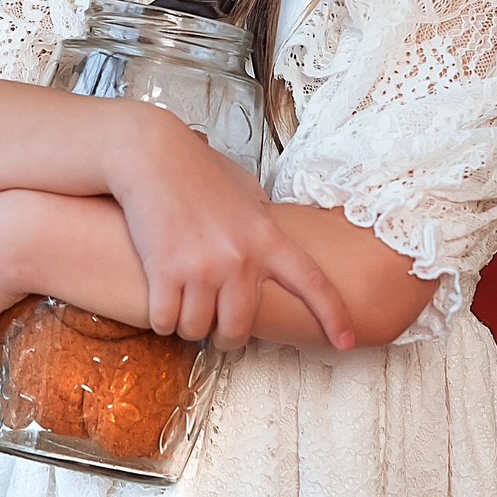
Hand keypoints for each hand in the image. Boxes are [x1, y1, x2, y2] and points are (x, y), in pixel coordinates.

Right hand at [111, 108, 354, 352]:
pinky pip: (166, 321)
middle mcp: (240, 257)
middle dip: (227, 337)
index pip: (312, 282)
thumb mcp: (245, 193)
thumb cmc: (197, 170)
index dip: (332, 315)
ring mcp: (202, 267)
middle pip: (239, 327)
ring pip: (198, 329)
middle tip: (219, 332)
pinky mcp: (165, 271)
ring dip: (188, 326)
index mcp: (267, 238)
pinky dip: (162, 320)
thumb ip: (262, 224)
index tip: (345, 342)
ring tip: (183, 309)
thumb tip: (274, 241)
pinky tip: (161, 303)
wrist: (152, 154)